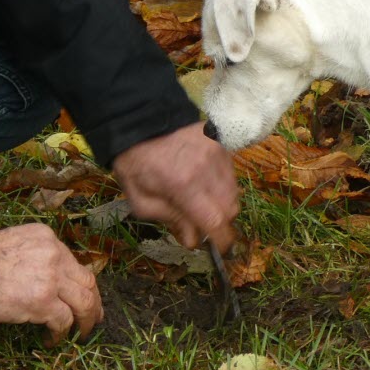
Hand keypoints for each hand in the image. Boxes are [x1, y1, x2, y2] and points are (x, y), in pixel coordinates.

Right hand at [0, 223, 101, 343]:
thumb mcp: (11, 245)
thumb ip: (31, 256)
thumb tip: (36, 277)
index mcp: (45, 238)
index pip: (73, 262)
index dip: (80, 282)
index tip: (83, 294)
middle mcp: (54, 254)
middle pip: (87, 281)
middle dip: (94, 302)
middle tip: (94, 318)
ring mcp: (52, 279)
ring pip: (85, 302)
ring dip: (85, 321)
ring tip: (81, 334)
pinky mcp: (44, 302)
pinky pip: (64, 321)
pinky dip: (61, 333)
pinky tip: (52, 340)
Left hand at [113, 120, 239, 253]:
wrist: (141, 120)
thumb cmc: (135, 162)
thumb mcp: (140, 200)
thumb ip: (169, 220)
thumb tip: (193, 240)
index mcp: (183, 185)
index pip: (215, 220)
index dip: (222, 240)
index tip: (220, 249)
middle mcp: (206, 169)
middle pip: (231, 209)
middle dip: (221, 223)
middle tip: (204, 224)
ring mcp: (217, 154)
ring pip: (234, 192)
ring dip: (222, 204)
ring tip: (202, 202)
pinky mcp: (221, 144)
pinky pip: (231, 174)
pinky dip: (222, 186)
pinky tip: (204, 183)